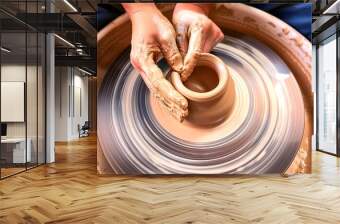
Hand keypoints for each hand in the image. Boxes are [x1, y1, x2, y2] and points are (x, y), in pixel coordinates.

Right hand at [122, 3, 187, 120]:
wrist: (142, 15)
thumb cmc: (154, 22)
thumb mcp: (166, 35)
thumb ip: (173, 54)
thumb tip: (180, 71)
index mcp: (143, 60)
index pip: (159, 83)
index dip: (172, 95)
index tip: (183, 104)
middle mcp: (140, 66)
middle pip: (156, 91)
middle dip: (170, 104)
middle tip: (183, 116)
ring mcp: (142, 67)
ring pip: (156, 90)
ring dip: (167, 103)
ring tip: (179, 114)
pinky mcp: (147, 67)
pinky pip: (156, 84)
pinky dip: (165, 94)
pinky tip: (173, 103)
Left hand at [173, 4, 223, 80]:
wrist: (193, 10)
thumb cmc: (183, 20)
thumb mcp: (177, 31)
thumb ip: (180, 48)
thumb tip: (181, 66)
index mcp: (200, 28)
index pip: (195, 52)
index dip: (189, 66)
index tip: (183, 76)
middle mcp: (212, 31)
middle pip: (202, 55)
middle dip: (192, 62)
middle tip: (182, 67)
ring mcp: (218, 34)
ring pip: (206, 54)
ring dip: (198, 56)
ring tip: (190, 48)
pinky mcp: (220, 36)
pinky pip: (209, 50)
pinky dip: (202, 52)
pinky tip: (197, 45)